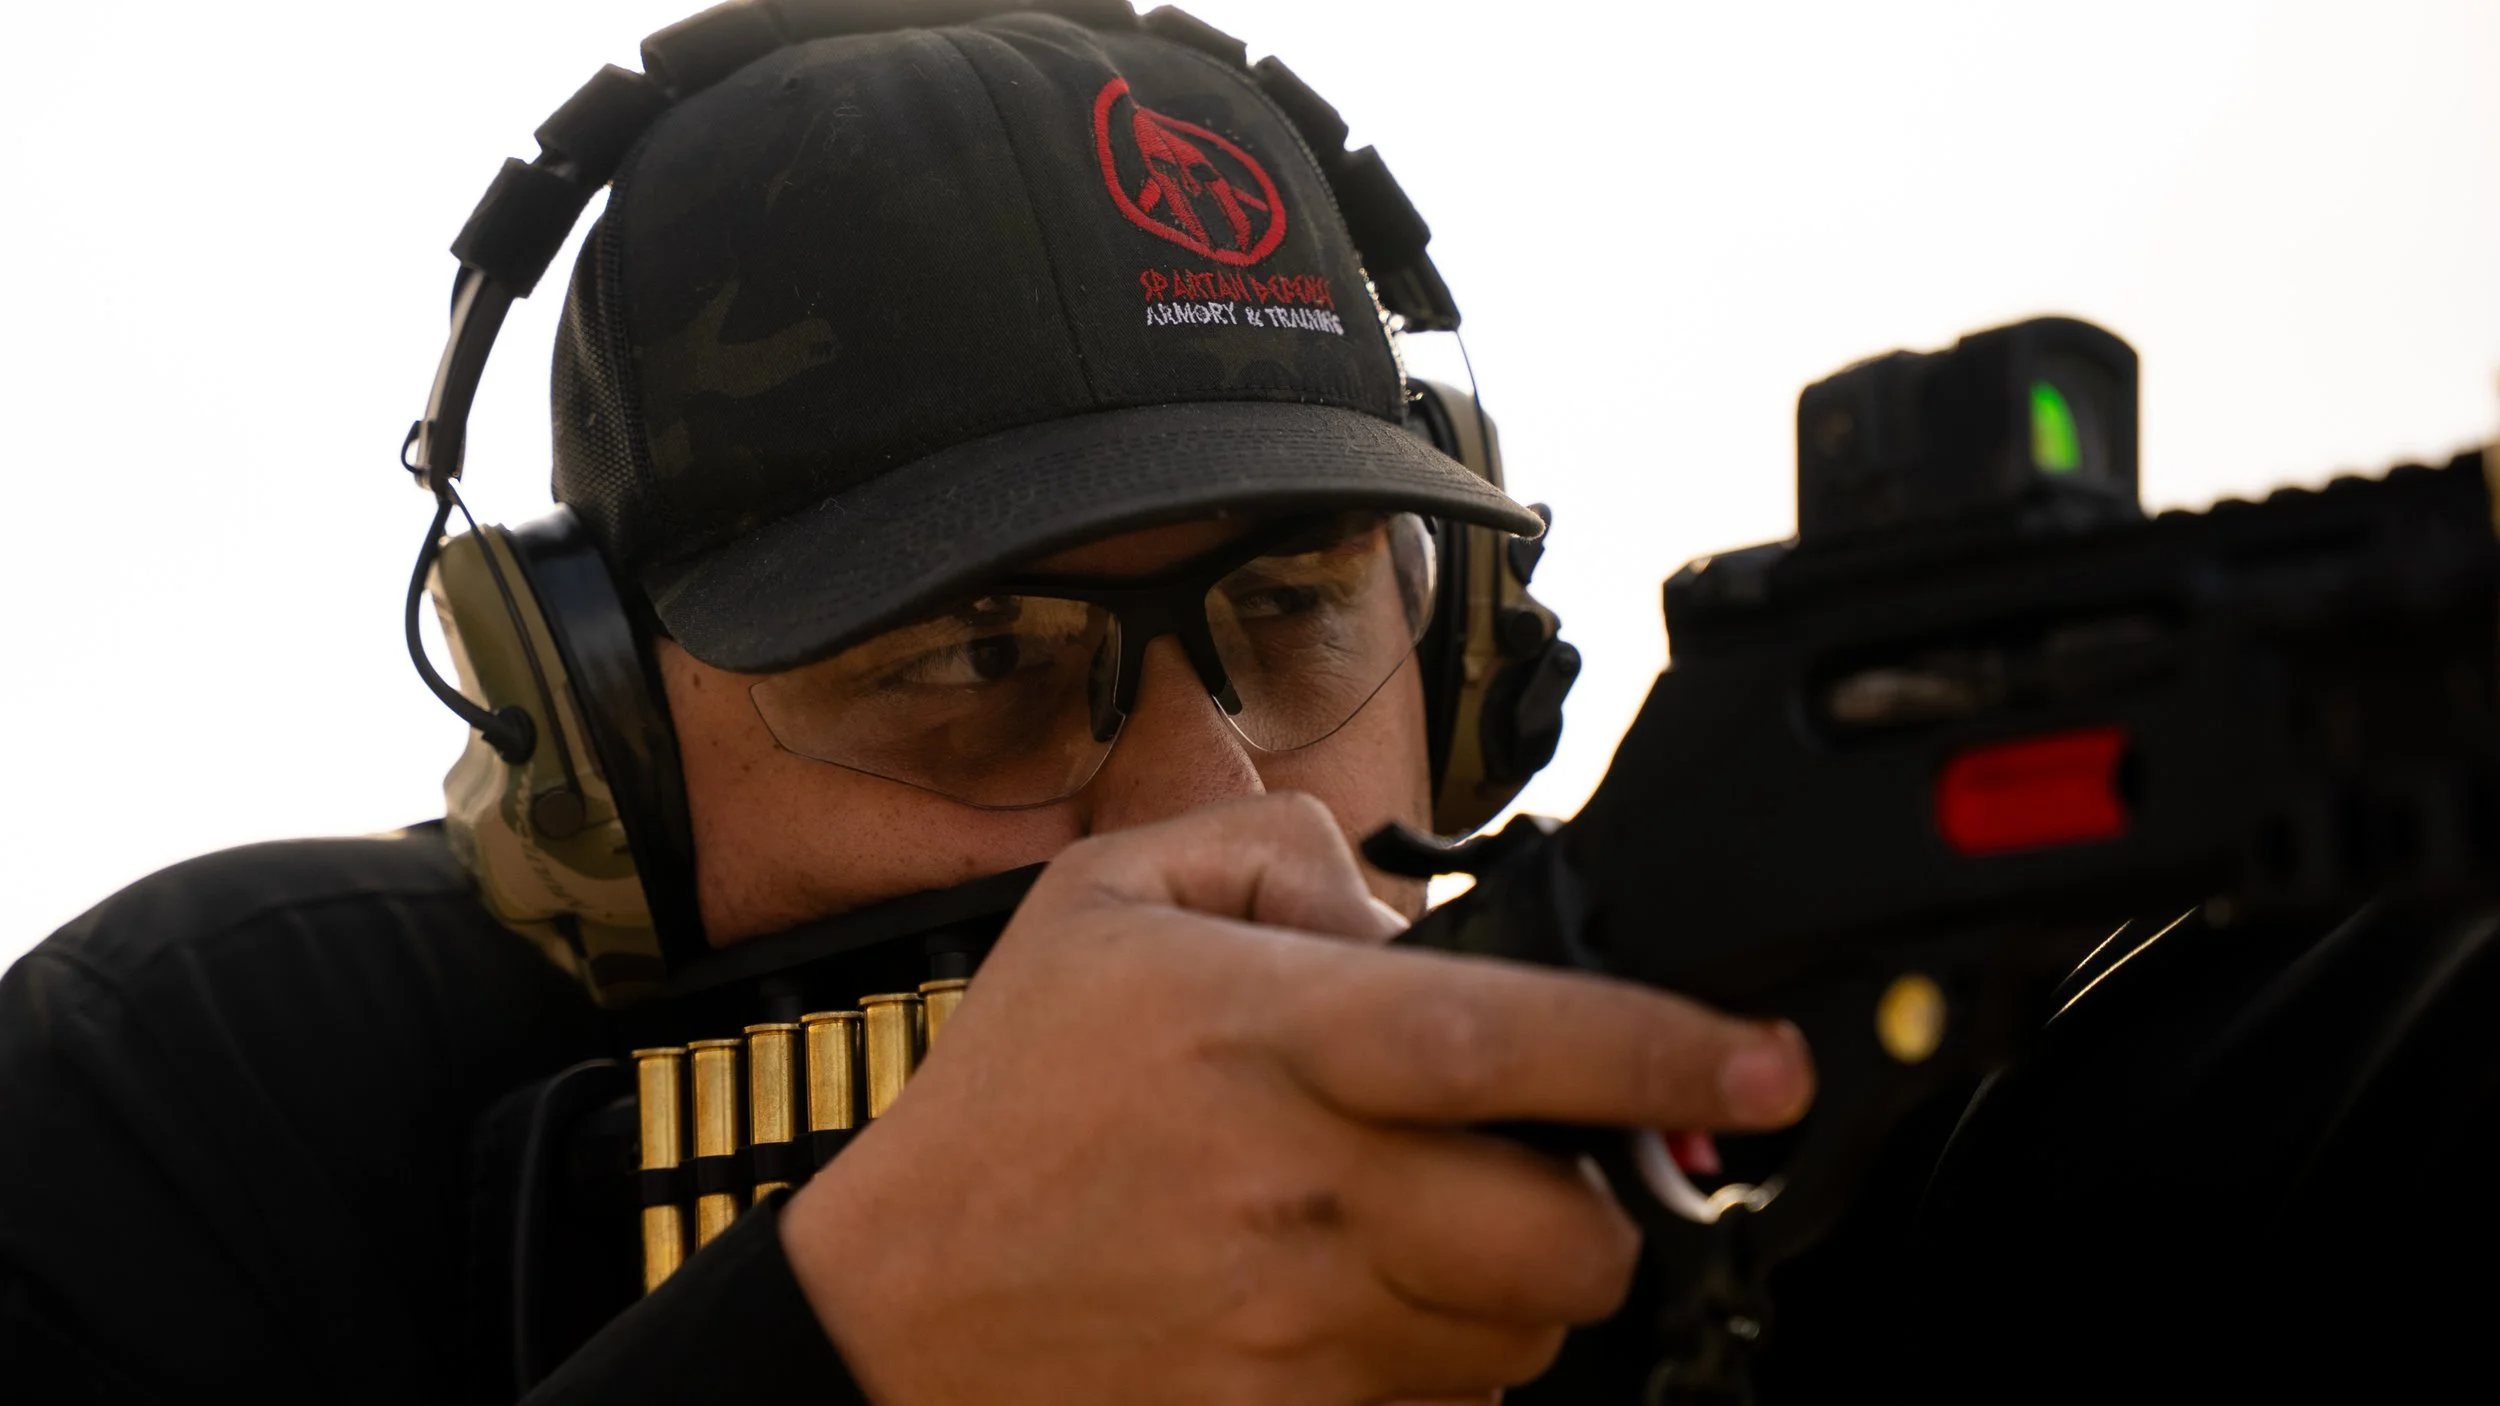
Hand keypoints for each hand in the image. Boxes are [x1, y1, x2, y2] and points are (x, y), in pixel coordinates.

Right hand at [779, 793, 1814, 1404]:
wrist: (900, 1306)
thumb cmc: (1014, 1096)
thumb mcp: (1107, 898)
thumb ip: (1272, 851)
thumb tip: (1408, 907)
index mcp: (1269, 1038)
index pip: (1510, 1044)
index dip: (1664, 1055)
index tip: (1768, 1064)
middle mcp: (1301, 1192)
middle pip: (1564, 1241)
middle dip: (1603, 1210)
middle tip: (1554, 1168)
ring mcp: (1295, 1332)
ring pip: (1520, 1339)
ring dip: (1514, 1287)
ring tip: (1414, 1225)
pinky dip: (1438, 1361)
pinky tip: (1357, 1301)